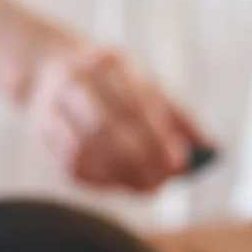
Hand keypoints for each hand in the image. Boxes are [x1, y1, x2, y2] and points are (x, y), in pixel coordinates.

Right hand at [24, 42, 210, 192]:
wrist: (47, 67)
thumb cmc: (111, 82)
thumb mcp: (143, 85)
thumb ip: (176, 115)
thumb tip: (209, 148)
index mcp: (109, 63)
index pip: (135, 102)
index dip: (157, 137)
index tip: (178, 165)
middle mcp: (77, 80)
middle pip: (105, 125)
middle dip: (136, 159)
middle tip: (161, 183)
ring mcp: (53, 105)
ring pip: (84, 148)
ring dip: (117, 174)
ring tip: (145, 188)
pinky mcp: (42, 129)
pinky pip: (70, 163)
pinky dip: (98, 179)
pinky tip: (119, 184)